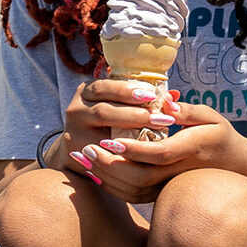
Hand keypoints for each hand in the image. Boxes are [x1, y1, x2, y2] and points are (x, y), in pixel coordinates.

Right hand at [56, 76, 177, 180]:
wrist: (80, 148)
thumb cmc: (109, 120)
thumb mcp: (118, 103)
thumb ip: (140, 98)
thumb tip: (173, 95)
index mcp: (85, 92)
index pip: (103, 87)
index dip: (126, 90)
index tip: (151, 94)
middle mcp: (75, 111)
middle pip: (103, 112)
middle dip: (134, 115)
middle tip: (163, 119)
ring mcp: (74, 135)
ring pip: (101, 138)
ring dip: (132, 138)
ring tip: (157, 139)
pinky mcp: (78, 157)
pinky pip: (103, 158)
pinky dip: (124, 158)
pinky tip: (144, 158)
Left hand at [67, 98, 242, 201]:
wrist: (232, 167)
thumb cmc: (218, 136)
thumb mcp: (210, 117)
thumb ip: (187, 111)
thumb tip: (165, 103)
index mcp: (192, 150)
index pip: (159, 153)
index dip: (133, 149)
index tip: (110, 138)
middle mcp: (179, 172)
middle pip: (140, 178)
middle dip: (111, 164)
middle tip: (89, 148)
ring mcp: (169, 185)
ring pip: (134, 191)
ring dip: (107, 177)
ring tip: (86, 159)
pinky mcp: (161, 193)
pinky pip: (134, 197)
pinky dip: (113, 187)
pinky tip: (96, 172)